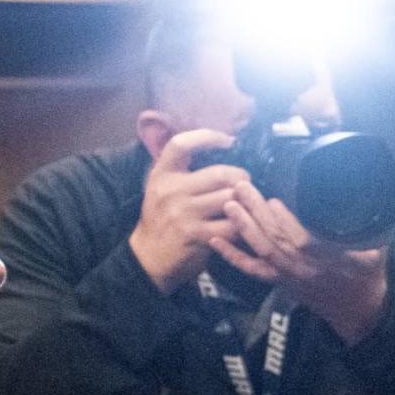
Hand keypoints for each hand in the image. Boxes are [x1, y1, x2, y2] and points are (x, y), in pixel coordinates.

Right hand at [129, 130, 250, 292]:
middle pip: (220, 173)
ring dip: (245, 203)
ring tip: (247, 206)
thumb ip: (183, 172)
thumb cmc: (162, 220)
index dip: (206, 136)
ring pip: (231, 198)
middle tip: (245, 185)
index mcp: (162, 174)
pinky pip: (232, 225)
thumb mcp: (162, 189)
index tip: (228, 140)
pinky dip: (242, 226)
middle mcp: (171, 190)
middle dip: (241, 178)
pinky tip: (242, 227)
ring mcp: (183, 213)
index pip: (181, 144)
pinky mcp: (196, 235)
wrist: (148, 258)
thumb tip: (219, 151)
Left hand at [215, 184, 389, 344]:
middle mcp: (304, 269)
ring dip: (243, 228)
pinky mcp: (279, 281)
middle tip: (241, 188)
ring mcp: (288, 276)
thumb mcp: (375, 253)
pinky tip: (216, 241)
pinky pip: (252, 269)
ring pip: (262, 251)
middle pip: (275, 240)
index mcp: (329, 261)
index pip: (303, 241)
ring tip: (229, 204)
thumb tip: (365, 203)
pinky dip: (233, 256)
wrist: (358, 313)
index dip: (286, 221)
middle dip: (256, 213)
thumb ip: (368, 231)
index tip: (273, 199)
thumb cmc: (368, 279)